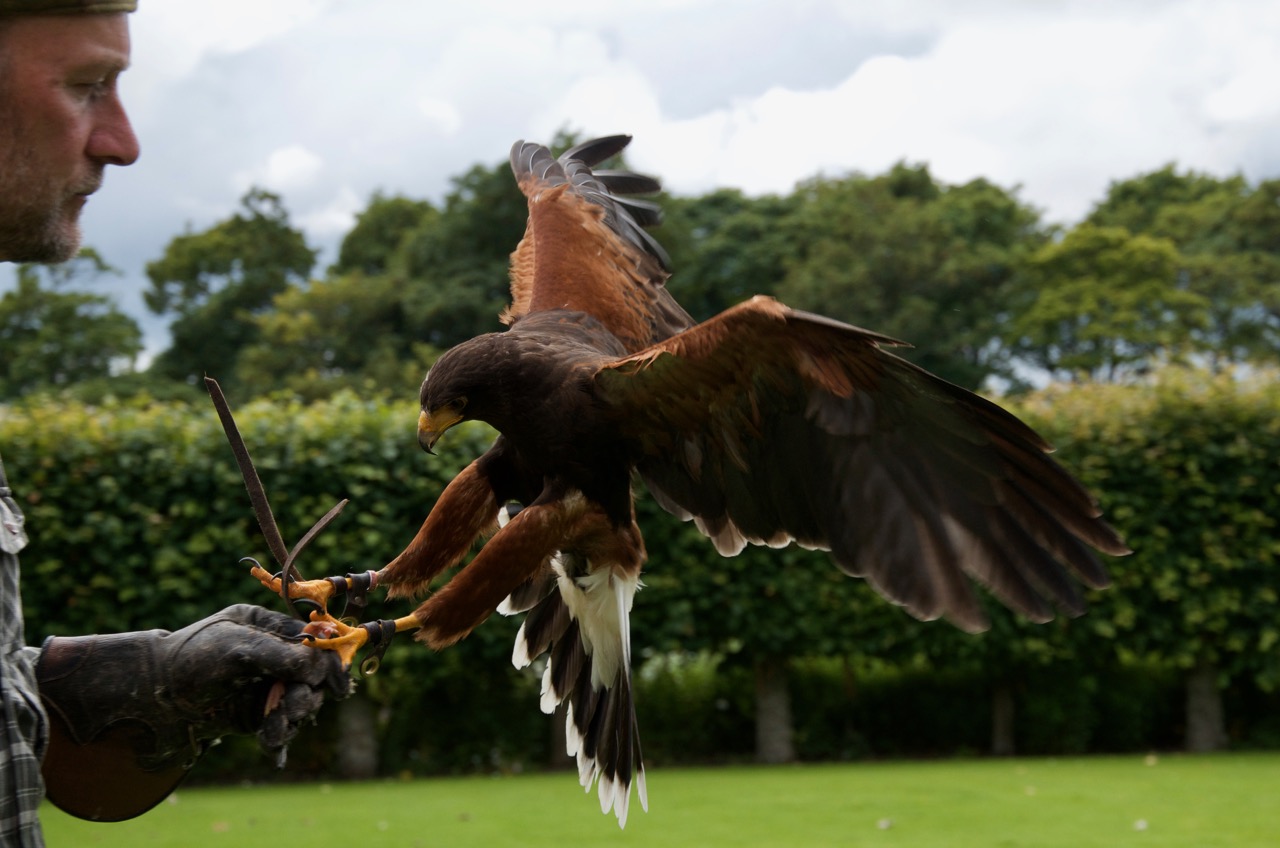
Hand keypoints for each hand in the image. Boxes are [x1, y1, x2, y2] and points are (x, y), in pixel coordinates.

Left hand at [38, 604, 350, 769]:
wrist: (149, 697)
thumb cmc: (189, 659)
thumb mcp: (237, 648)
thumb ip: (281, 654)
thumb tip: (321, 667)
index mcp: (267, 626)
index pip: (313, 641)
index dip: (329, 662)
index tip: (338, 685)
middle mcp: (271, 654)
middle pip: (313, 674)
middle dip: (307, 693)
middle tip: (293, 707)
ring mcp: (264, 684)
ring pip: (301, 702)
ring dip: (293, 717)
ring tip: (275, 729)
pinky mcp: (255, 713)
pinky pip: (282, 724)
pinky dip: (281, 734)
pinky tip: (271, 742)